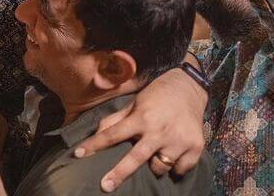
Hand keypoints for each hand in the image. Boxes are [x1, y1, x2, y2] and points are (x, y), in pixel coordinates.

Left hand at [74, 67, 207, 190]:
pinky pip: (180, 169)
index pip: (112, 134)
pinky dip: (175, 168)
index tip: (77, 154)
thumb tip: (97, 133)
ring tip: (153, 156)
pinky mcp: (195, 147)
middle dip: (119, 173)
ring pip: (160, 167)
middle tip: (105, 186)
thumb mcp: (133, 103)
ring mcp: (178, 140)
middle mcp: (159, 130)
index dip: (93, 144)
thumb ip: (116, 119)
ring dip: (153, 167)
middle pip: (136, 158)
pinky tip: (172, 158)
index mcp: (141, 117)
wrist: (189, 88)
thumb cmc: (156, 96)